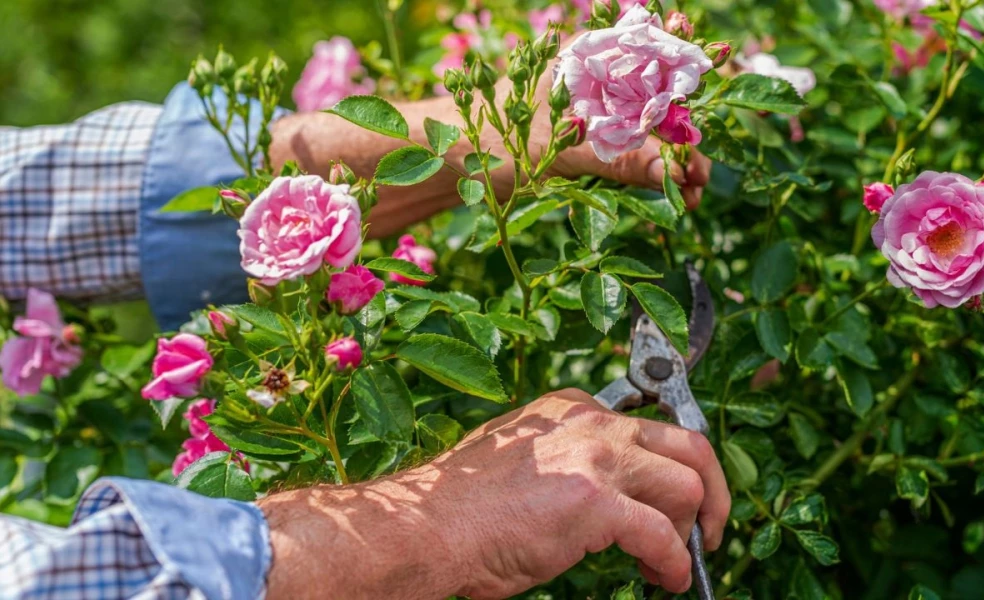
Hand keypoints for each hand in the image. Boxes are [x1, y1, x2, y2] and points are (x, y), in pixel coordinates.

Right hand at [260, 389, 729, 599]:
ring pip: (687, 486)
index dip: (670, 467)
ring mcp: (596, 457)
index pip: (649, 426)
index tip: (672, 499)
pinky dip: (675, 563)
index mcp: (571, 409)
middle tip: (709, 526)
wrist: (427, 526)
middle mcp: (591, 421)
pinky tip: (667, 579)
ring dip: (695, 530)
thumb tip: (602, 488)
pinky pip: (662, 535)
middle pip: (687, 444)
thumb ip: (564, 459)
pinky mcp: (596, 501)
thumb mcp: (520, 459)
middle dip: (711, 489)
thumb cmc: (462, 505)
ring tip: (680, 560)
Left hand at [505, 33, 711, 210]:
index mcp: (592, 58)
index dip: (689, 103)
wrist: (446, 161)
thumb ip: (621, 159)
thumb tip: (677, 175)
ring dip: (668, 164)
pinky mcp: (584, 141)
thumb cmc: (494, 141)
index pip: (659, 67)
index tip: (704, 145)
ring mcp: (592, 111)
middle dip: (684, 143)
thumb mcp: (562, 150)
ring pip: (644, 133)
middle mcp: (598, 79)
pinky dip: (645, 173)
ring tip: (690, 199)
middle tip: (700, 185)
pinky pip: (625, 153)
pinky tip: (667, 193)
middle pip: (657, 105)